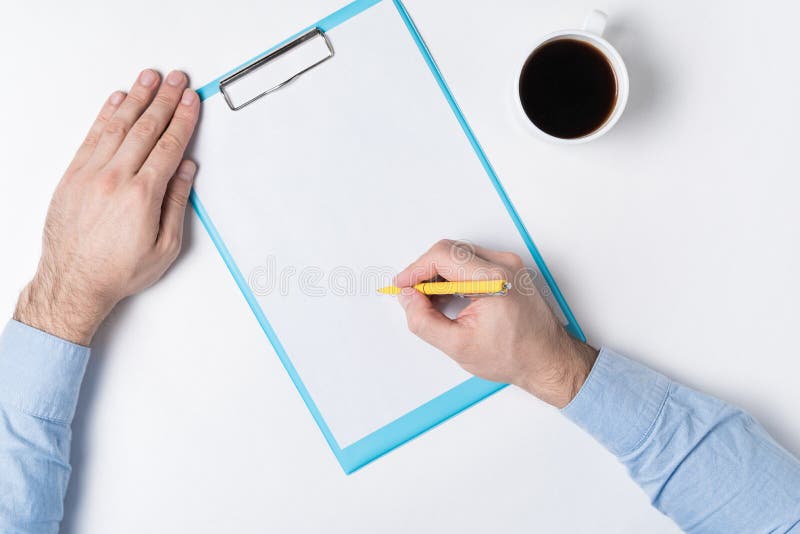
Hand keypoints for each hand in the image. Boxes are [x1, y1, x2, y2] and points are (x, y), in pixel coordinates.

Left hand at [13, 69, 199, 345]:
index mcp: (141, 196)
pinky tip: (117, 100)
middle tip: (177, 80)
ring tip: (150, 78)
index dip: (183, 120)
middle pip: (146, 128)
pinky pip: (91, 136)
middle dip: (165, 100)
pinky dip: (106, 115)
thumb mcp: (165, 247)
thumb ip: (177, 203)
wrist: (73, 282)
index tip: (191, 101)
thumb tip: (186, 170)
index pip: (169, 146)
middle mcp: (114, 179)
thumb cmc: (118, 270)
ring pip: (117, 125)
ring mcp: (90, 174)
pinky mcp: (73, 176)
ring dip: (136, 97)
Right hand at [395, 239, 597, 407]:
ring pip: (459, 254)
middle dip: (425, 272)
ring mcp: (509, 265)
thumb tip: (407, 299)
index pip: (443, 256)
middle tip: (414, 297)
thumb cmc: (515, 356)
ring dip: (439, 274)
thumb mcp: (459, 346)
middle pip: (450, 251)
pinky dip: (454, 276)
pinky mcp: (509, 270)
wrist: (548, 360)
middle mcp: (504, 265)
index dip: (415, 269)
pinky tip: (450, 299)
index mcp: (494, 280)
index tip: (402, 285)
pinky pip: (472, 262)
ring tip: (432, 302)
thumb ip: (424, 321)